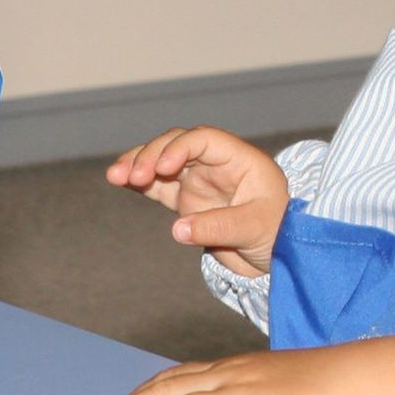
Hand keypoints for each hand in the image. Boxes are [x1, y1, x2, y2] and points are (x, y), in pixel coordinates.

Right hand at [105, 126, 288, 276]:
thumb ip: (219, 227)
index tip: (163, 168)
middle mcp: (216, 164)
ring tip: (115, 175)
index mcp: (239, 159)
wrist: (279, 254)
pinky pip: (158, 186)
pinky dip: (139, 182)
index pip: (204, 139)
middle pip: (177, 145)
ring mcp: (199, 181)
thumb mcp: (255, 229)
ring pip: (162, 162)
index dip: (180, 147)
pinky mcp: (186, 201)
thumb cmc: (278, 233)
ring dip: (138, 164)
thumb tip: (178, 230)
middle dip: (152, 155)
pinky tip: (118, 180)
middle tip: (134, 175)